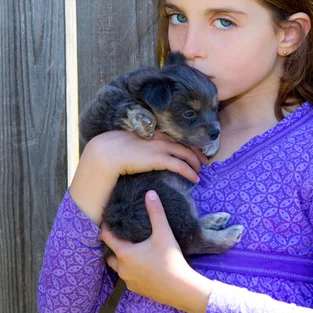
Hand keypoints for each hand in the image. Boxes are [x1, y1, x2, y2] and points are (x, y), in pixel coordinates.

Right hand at [89, 129, 207, 183]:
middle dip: (197, 154)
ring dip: (196, 164)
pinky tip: (195, 179)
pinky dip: (190, 172)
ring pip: (186, 154)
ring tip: (200, 172)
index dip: (189, 144)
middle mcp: (160, 138)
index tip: (195, 151)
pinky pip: (180, 166)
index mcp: (154, 132)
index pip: (177, 137)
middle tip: (204, 162)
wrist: (108, 152)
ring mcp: (161, 148)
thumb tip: (144, 152)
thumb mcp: (132, 142)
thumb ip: (142, 144)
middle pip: (186, 145)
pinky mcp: (159, 159)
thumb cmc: (115, 149)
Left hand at [101, 190, 212, 312]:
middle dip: (113, 246)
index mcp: (125, 253)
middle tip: (119, 236)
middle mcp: (122, 268)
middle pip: (110, 255)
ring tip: (130, 250)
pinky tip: (141, 265)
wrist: (181, 289)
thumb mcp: (163, 233)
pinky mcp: (137, 290)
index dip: (106, 227)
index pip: (107, 237)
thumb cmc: (170, 260)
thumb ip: (156, 212)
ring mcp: (129, 281)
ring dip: (122, 259)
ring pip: (119, 268)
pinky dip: (131, 270)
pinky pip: (129, 278)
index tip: (107, 219)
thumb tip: (150, 193)